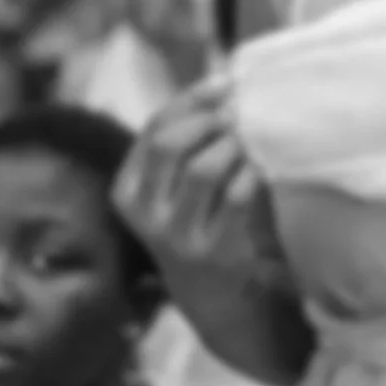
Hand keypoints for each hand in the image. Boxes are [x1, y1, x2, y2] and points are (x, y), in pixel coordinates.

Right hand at [113, 80, 282, 279]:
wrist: (217, 301)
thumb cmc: (200, 227)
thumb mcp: (174, 191)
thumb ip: (185, 145)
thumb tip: (223, 86)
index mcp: (127, 191)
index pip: (153, 129)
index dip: (191, 100)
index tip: (224, 85)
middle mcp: (145, 214)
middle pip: (169, 144)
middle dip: (208, 119)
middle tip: (237, 115)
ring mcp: (178, 236)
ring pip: (202, 168)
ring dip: (231, 146)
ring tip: (248, 142)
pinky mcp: (215, 252)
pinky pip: (236, 195)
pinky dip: (251, 173)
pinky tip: (258, 169)